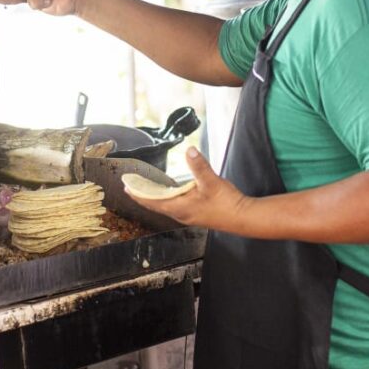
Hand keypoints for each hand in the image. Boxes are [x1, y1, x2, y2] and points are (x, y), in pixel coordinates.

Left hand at [126, 147, 251, 232]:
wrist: (242, 218)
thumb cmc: (226, 203)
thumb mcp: (211, 182)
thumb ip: (199, 166)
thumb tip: (189, 150)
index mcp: (179, 208)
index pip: (151, 201)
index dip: (138, 194)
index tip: (126, 187)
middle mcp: (180, 214)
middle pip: (155, 204)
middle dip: (142, 195)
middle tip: (130, 185)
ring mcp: (187, 215)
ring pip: (164, 206)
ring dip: (153, 197)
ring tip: (145, 188)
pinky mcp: (195, 213)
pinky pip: (173, 206)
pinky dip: (165, 198)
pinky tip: (169, 192)